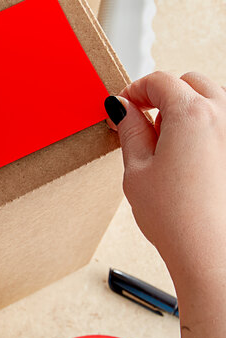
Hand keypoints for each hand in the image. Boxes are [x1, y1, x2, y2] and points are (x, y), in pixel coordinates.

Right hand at [104, 71, 225, 287]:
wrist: (212, 256)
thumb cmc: (177, 219)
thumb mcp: (137, 169)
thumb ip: (130, 129)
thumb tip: (122, 107)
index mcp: (192, 114)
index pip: (159, 81)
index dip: (134, 90)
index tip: (124, 107)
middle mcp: (224, 116)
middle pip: (189, 83)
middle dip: (163, 96)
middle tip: (143, 123)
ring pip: (212, 100)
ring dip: (187, 110)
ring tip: (168, 145)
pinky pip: (224, 124)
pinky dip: (207, 128)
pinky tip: (192, 157)